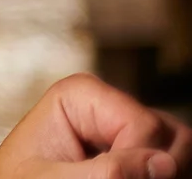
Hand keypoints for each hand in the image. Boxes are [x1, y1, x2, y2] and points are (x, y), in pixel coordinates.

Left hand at [0, 76, 191, 178]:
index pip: (144, 125)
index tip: (107, 178)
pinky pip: (172, 166)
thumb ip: (106, 173)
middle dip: (163, 170)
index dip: (138, 161)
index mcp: (83, 95)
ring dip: (165, 175)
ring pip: (181, 152)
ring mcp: (128, 130)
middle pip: (174, 137)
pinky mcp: (135, 153)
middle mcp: (112, 105)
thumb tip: (164, 163)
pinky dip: (160, 176)